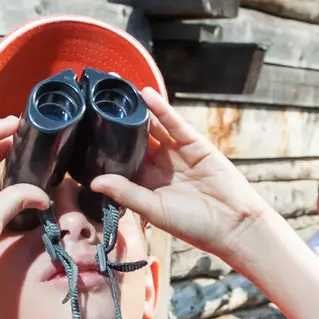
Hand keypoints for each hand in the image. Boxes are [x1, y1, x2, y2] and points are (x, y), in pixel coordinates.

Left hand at [89, 88, 272, 264]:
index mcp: (146, 186)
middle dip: (118, 125)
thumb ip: (126, 193)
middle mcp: (159, 167)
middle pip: (134, 141)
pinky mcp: (194, 144)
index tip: (85, 135)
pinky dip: (161, 109)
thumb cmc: (194, 225)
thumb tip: (94, 182)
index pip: (121, 163)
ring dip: (137, 111)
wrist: (233, 224)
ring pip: (153, 128)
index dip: (105, 150)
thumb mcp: (154, 209)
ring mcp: (177, 154)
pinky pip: (174, 124)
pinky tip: (146, 95)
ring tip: (117, 92)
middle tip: (96, 104)